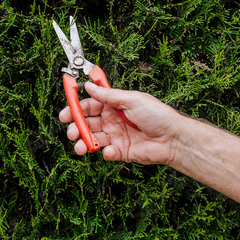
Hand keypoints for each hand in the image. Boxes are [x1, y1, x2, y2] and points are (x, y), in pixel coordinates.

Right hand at [58, 82, 180, 164]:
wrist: (173, 138)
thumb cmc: (158, 115)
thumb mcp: (132, 99)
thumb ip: (109, 95)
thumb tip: (89, 86)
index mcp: (115, 105)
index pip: (90, 105)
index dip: (77, 108)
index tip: (66, 113)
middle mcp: (113, 120)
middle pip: (88, 123)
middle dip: (77, 127)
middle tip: (71, 131)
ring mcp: (117, 136)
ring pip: (93, 139)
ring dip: (84, 142)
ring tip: (80, 147)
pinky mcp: (121, 152)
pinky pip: (107, 152)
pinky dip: (105, 153)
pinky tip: (110, 151)